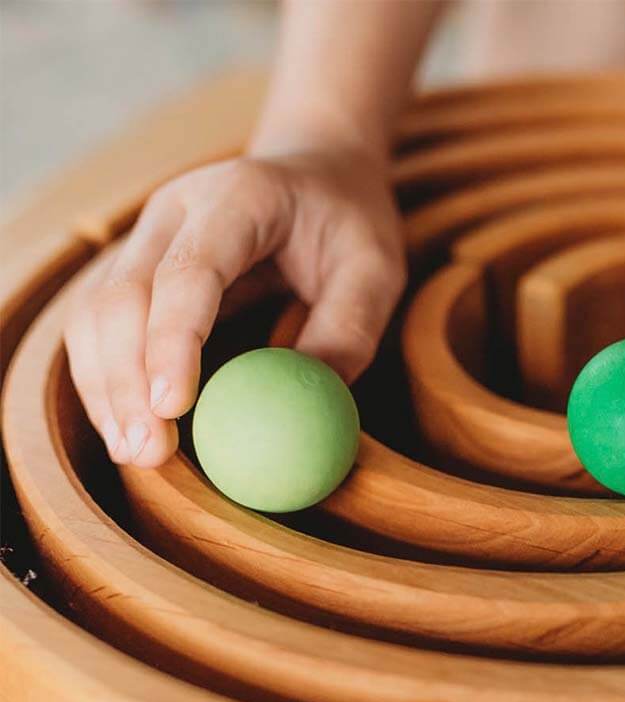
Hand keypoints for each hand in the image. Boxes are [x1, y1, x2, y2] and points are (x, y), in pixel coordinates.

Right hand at [64, 145, 405, 466]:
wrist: (316, 171)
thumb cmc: (349, 222)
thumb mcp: (375, 268)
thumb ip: (348, 329)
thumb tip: (308, 406)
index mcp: (238, 196)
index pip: (189, 271)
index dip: (172, 340)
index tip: (172, 408)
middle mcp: (174, 211)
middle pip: (123, 295)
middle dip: (126, 380)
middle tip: (148, 453)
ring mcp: (146, 237)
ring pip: (96, 313)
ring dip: (107, 388)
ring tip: (134, 454)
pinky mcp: (136, 269)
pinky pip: (100, 327)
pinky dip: (107, 381)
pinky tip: (127, 430)